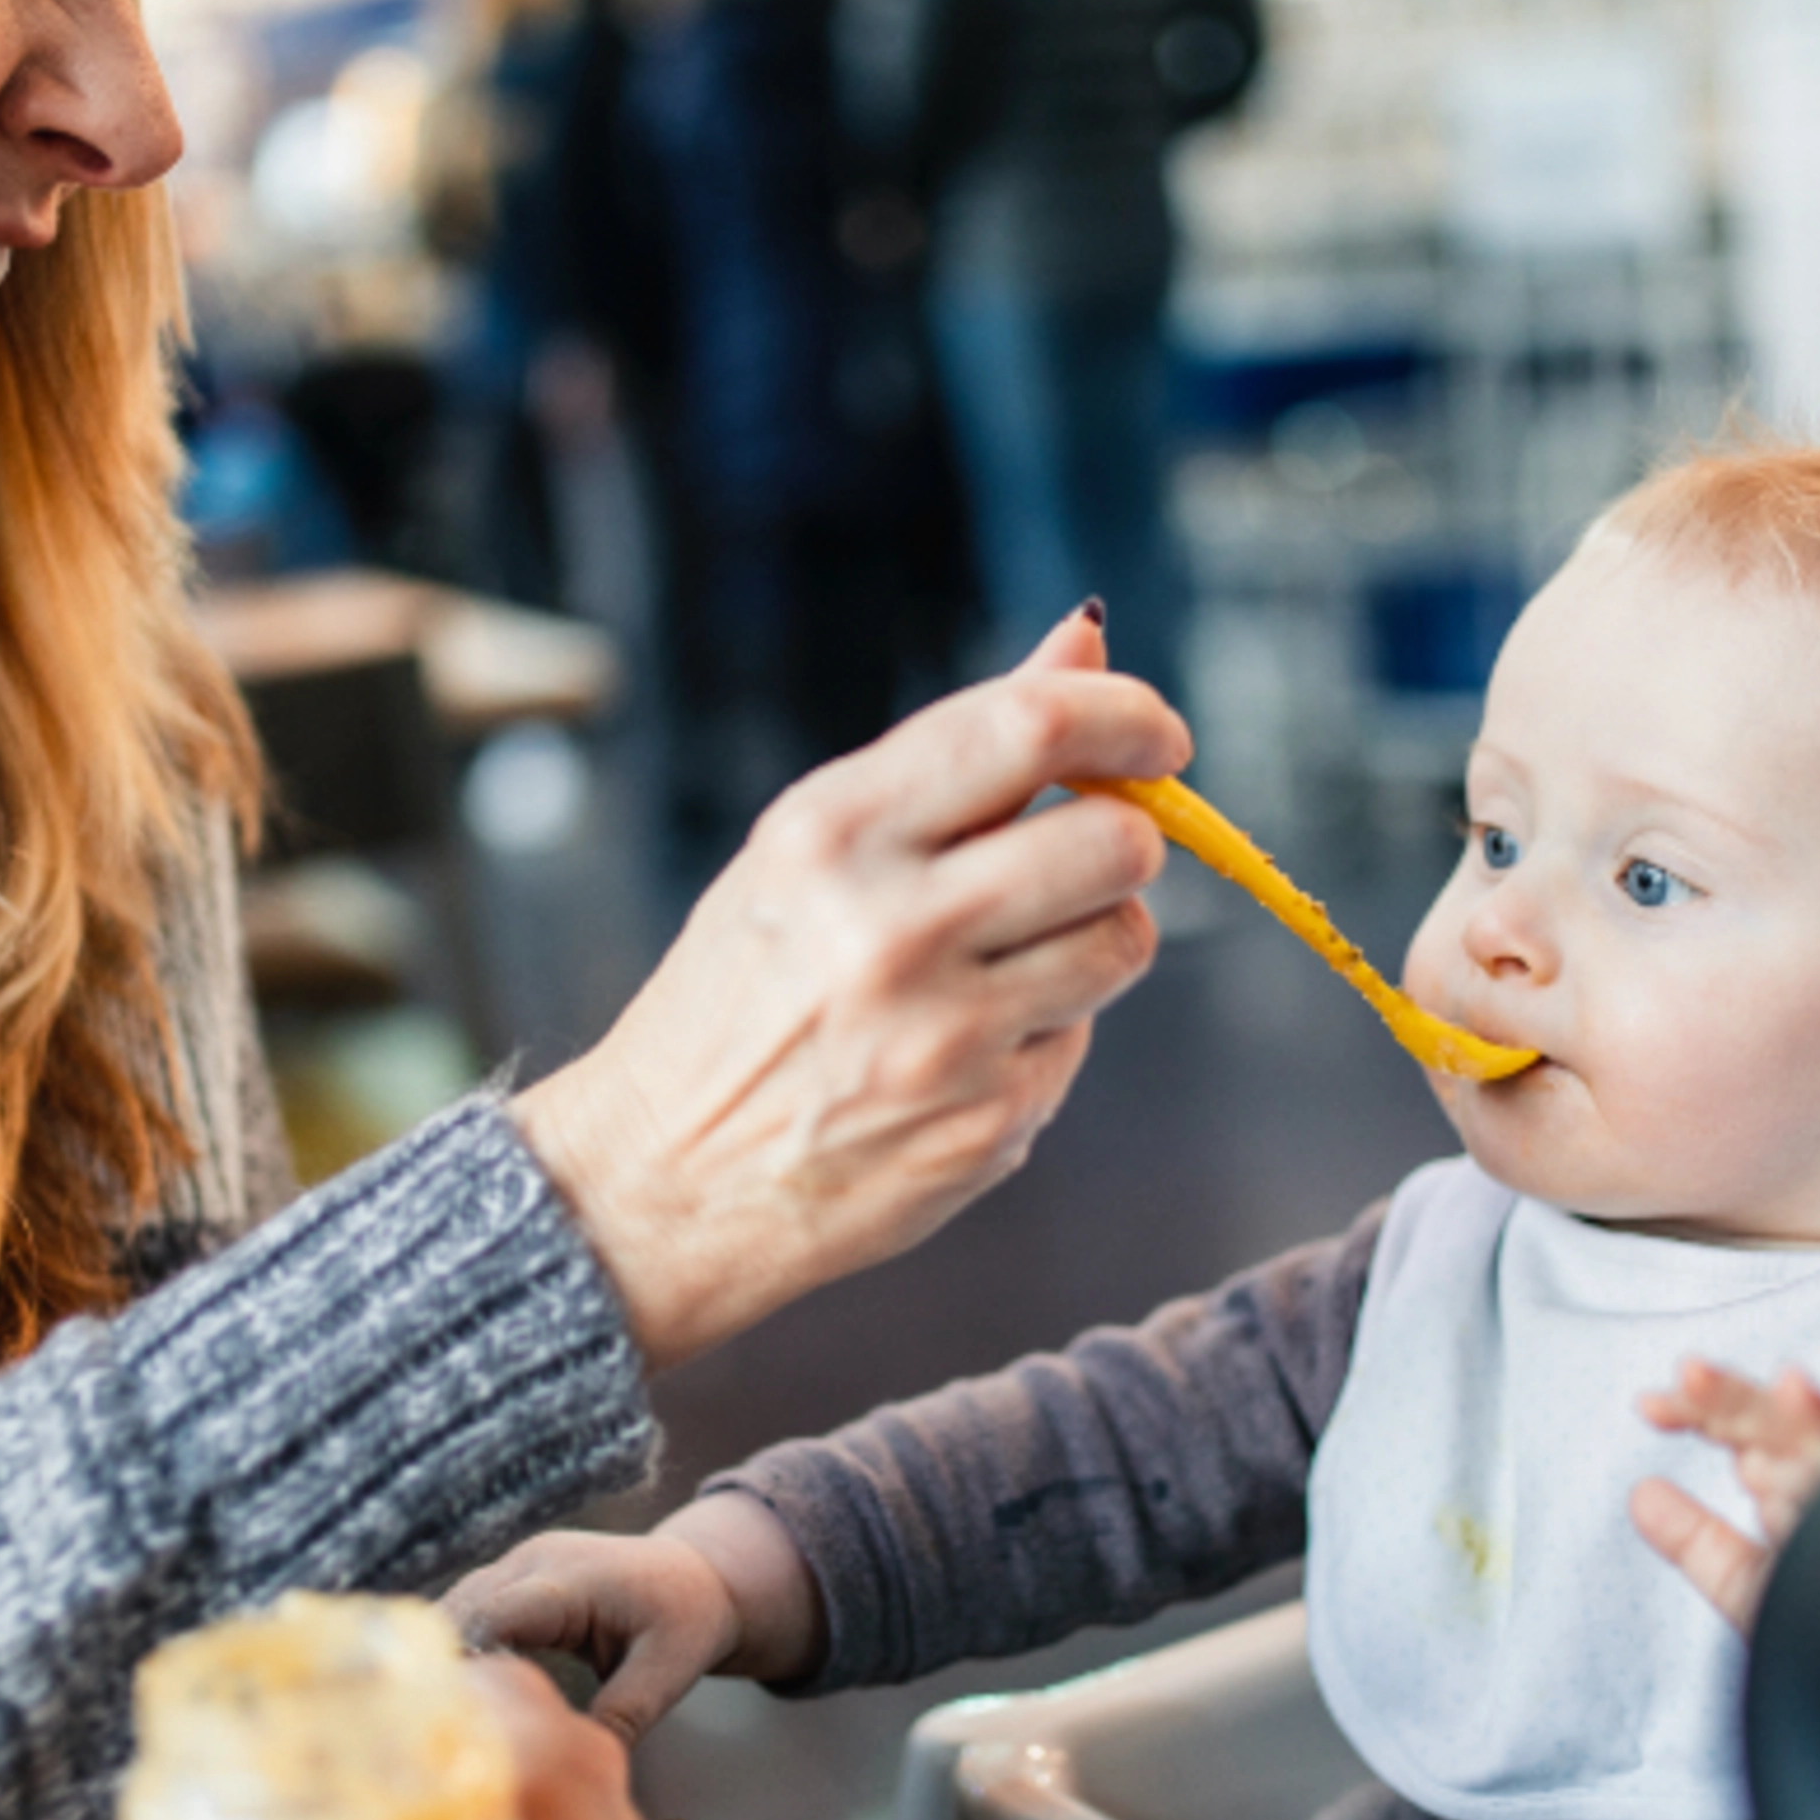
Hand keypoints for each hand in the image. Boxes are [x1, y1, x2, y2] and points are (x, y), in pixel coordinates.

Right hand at [444, 1495, 825, 1746]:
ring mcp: (519, 1561)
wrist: (698, 1574)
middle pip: (461, 1609)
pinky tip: (455, 1697)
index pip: (495, 1615)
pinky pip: (468, 1609)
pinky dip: (457, 1648)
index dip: (466, 1663)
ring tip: (436, 1722)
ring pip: (454, 1606)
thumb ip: (622, 1715)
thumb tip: (574, 1765)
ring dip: (444, 1658)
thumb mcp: (669, 1671)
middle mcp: (534, 1559)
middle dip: (443, 1668)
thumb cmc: (688, 1617)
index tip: (453, 1720)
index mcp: (573, 1578)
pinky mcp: (512, 1576)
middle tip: (431, 1734)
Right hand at [515, 611, 1185, 1369]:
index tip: (1158, 737)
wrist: (661, 1181)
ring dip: (1095, 938)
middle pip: (1114, 840)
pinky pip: (1078, 1040)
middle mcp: (891, 928)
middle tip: (1080, 860)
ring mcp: (945, 1036)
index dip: (1128, 716)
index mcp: (833, 832)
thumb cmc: (742, 996)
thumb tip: (1083, 639)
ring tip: (1009, 961)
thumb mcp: (810, 850)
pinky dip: (1042, 1034)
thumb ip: (956, 754)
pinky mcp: (986, 1125)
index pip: (1031, 728)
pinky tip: (961, 1053)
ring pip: (1124, 942)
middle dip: (1124, 838)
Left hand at [1629, 1360, 1819, 1635]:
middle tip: (1675, 1385)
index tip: (1648, 1406)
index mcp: (1810, 1494)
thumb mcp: (1753, 1591)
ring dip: (1756, 1402)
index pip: (1753, 1436)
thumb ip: (1700, 1542)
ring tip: (1698, 1378)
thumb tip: (1641, 1494)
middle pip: (1776, 1425)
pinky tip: (1791, 1391)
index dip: (1701, 1412)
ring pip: (1811, 1431)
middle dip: (1723, 1400)